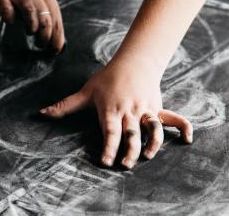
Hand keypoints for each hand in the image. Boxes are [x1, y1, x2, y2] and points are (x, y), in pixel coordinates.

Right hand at [0, 0, 64, 52]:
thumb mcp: (38, 3)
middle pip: (46, 21)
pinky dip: (10, 19)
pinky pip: (8, 12)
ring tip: (29, 33)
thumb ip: (47, 18)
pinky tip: (11, 22)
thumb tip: (56, 44)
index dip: (57, 40)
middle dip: (45, 38)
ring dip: (32, 28)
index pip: (57, 23)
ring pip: (31, 15)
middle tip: (40, 45)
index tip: (54, 51)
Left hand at [39, 55, 192, 168]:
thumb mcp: (85, 92)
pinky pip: (174, 119)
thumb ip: (64, 106)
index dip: (109, 147)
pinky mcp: (158, 108)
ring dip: (153, 144)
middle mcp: (130, 112)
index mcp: (111, 110)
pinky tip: (188, 140)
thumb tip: (40, 114)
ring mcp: (146, 110)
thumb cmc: (107, 79)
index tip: (106, 162)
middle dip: (130, 151)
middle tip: (125, 165)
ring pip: (153, 129)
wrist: (133, 61)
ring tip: (147, 157)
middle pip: (132, 134)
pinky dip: (184, 128)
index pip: (111, 132)